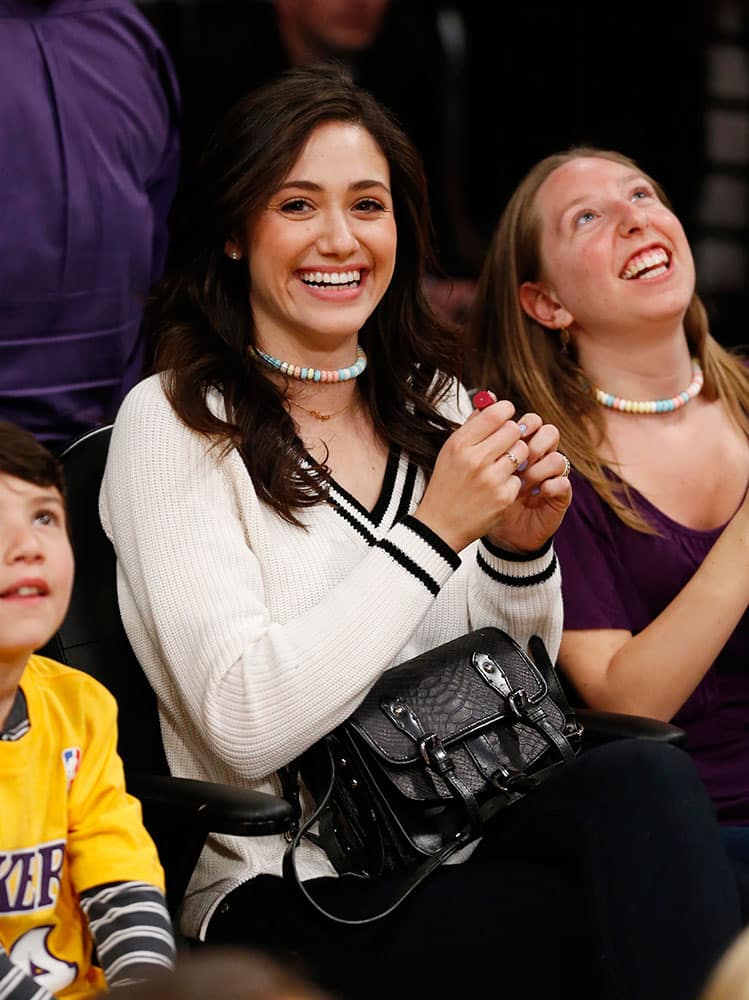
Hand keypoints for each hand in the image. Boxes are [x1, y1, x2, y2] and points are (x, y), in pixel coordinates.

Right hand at [413, 397, 530, 551]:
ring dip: (517, 456)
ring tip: (503, 464)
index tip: (507, 415)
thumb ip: (473, 424)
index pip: (496, 414)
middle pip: (513, 430)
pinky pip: (521, 477)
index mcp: (460, 444)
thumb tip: (492, 399)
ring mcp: (491, 479)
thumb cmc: (446, 484)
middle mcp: (475, 459)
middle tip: (506, 442)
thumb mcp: (450, 451)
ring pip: (522, 451)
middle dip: (513, 434)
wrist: (440, 525)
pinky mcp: (504, 497)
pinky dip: (512, 481)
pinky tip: (498, 486)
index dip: (506, 411)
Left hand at [486, 415, 571, 552]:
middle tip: (517, 457)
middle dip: (533, 443)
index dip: (523, 424)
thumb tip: (487, 396)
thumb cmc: (486, 495)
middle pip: (549, 434)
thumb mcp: (481, 461)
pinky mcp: (558, 497)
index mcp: (523, 444)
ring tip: (523, 480)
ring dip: (539, 467)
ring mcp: (551, 476)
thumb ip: (484, 430)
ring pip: (557, 458)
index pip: (532, 422)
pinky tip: (536, 492)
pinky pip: (563, 484)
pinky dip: (551, 485)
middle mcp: (540, 457)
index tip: (508, 434)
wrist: (496, 531)